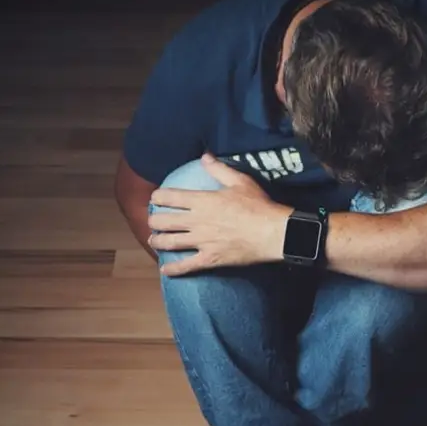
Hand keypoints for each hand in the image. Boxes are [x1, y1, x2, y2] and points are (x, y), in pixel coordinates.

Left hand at [148, 153, 292, 275]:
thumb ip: (219, 169)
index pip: (171, 197)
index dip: (158, 197)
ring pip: (170, 243)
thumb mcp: (240, 181)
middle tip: (153, 221)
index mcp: (202, 201)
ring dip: (157, 241)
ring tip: (153, 240)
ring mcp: (201, 241)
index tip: (155, 198)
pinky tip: (165, 269)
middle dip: (154, 220)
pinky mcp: (210, 259)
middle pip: (164, 221)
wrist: (273, 233)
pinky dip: (173, 268)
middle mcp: (197, 221)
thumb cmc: (258, 205)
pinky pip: (186, 266)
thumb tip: (204, 156)